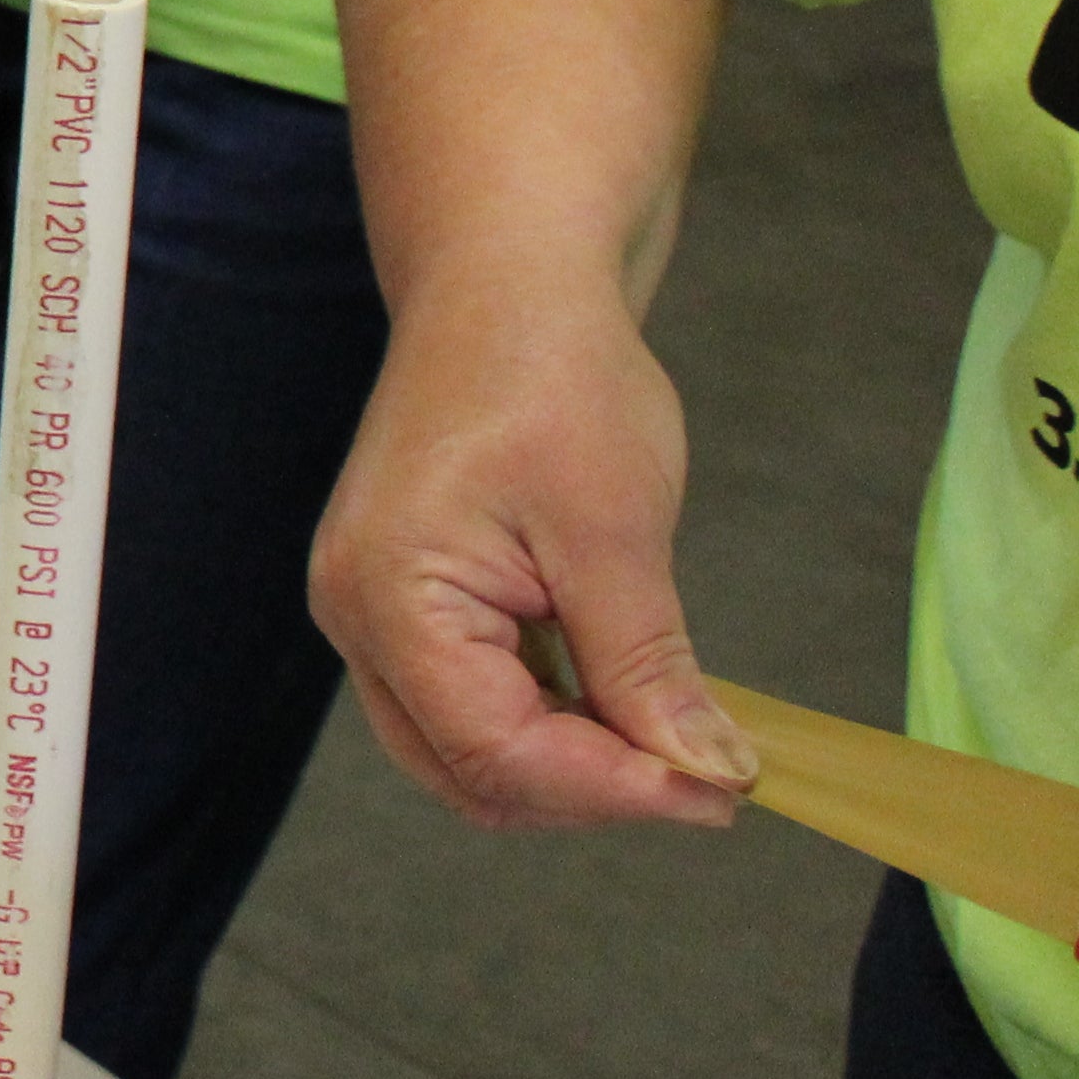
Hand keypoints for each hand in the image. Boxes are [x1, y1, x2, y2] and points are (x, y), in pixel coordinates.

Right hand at [308, 291, 757, 830]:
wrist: (502, 286)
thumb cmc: (550, 376)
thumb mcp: (616, 527)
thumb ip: (646, 664)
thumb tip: (707, 772)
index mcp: (389, 595)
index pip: (496, 752)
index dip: (614, 791)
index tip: (723, 792)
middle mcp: (355, 617)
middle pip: (468, 772)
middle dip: (590, 792)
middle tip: (708, 774)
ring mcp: (369, 612)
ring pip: (466, 751)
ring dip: (571, 763)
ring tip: (671, 732)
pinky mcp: (401, 602)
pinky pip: (468, 702)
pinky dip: (550, 721)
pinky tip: (619, 691)